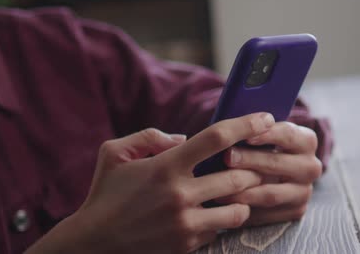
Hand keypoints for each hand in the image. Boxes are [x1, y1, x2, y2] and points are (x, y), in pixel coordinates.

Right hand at [25, 112, 274, 253]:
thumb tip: (183, 139)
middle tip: (254, 163)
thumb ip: (150, 137)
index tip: (266, 118)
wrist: (94, 243)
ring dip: (243, 199)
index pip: (216, 138)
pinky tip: (213, 214)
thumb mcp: (114, 152)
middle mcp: (180, 194)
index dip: (246, 124)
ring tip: (238, 192)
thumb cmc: (105, 192)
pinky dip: (222, 221)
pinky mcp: (187, 245)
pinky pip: (219, 231)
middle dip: (252, 168)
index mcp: (166, 166)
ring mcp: (186, 223)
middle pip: (238, 176)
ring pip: (238, 209)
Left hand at [219, 122, 321, 225]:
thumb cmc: (260, 146)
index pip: (288, 134)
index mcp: (306, 141)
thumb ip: (252, 129)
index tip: (245, 135)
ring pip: (271, 193)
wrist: (270, 173)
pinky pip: (267, 214)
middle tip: (226, 157)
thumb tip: (231, 125)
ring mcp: (304, 191)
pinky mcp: (295, 212)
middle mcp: (311, 167)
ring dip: (243, 189)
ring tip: (220, 184)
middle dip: (250, 160)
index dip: (266, 134)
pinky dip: (245, 209)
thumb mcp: (261, 134)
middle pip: (277, 163)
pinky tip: (226, 203)